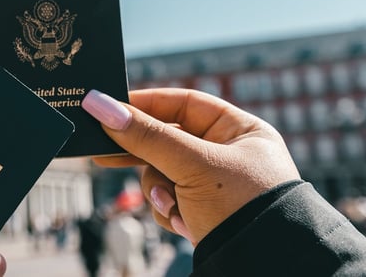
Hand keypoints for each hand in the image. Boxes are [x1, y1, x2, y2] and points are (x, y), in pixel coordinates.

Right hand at [82, 88, 299, 244]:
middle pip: (167, 140)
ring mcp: (214, 185)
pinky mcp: (203, 211)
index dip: (146, 104)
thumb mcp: (192, 165)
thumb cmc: (243, 206)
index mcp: (240, 130)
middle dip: (143, 156)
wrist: (265, 268)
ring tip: (172, 207)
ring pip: (161, 173)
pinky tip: (184, 224)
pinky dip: (169, 211)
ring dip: (159, 191)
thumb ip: (146, 135)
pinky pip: (168, 200)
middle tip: (104, 153)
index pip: (184, 103)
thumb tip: (100, 104)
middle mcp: (228, 154)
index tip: (110, 108)